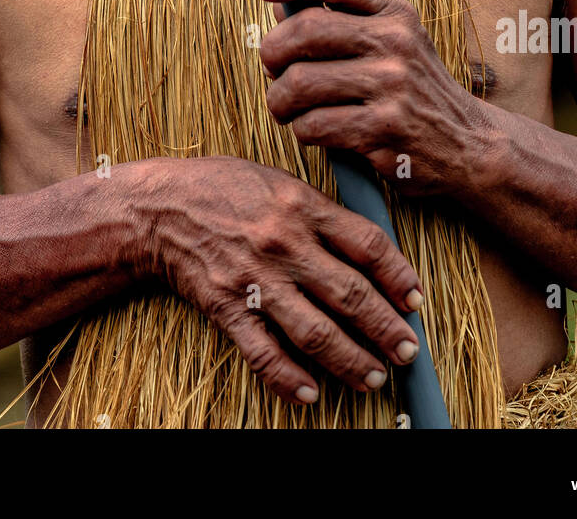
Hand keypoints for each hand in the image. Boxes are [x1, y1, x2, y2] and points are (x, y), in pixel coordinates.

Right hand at [143, 155, 422, 406]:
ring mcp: (256, 279)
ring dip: (350, 359)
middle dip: (385, 328)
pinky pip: (262, 351)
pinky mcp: (227, 306)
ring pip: (315, 331)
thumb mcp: (279, 182)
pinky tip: (310, 394)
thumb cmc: (224, 188)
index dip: (398, 276)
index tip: (416, 300)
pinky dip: (288, 377)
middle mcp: (284, 244)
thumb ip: (322, 211)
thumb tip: (367, 247)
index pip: (366, 245)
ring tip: (373, 377)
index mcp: (302, 207)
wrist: (161, 206)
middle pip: (349, 294)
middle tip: (408, 351)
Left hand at [256, 0, 480, 194]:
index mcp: (395, 13)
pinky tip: (312, 130)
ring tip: (285, 107)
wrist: (468, 143)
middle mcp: (395, 42)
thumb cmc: (413, 89)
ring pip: (300, 83)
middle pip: (305, 30)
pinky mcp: (383, 129)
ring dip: (278, 100)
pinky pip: (313, 125)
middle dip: (271, 53)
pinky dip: (301, 130)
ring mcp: (391, 86)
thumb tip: (279, 3)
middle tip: (270, 70)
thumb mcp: (392, 42)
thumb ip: (342, 21)